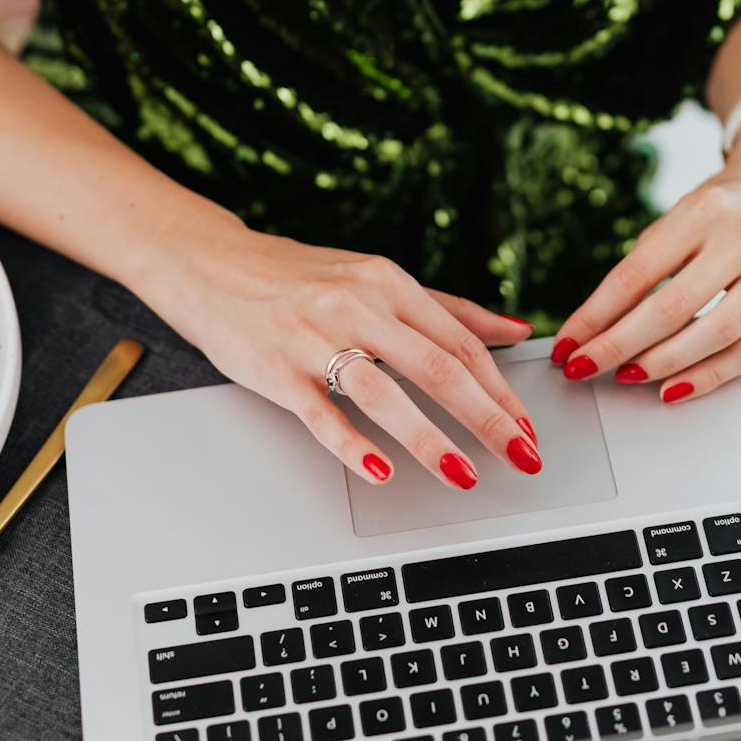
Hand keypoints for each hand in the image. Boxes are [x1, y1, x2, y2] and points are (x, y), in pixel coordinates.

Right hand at [131, 209, 541, 488]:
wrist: (211, 266)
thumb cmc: (300, 279)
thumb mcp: (378, 281)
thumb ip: (449, 309)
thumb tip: (517, 330)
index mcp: (390, 284)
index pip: (462, 344)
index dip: (502, 390)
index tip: (528, 428)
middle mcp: (359, 306)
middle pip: (438, 369)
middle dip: (488, 419)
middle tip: (522, 457)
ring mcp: (316, 338)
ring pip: (386, 393)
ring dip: (431, 439)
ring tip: (465, 474)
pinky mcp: (278, 370)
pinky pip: (322, 414)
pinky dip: (355, 446)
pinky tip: (383, 473)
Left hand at [551, 108, 740, 401]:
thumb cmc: (727, 206)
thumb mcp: (684, 215)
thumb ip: (649, 263)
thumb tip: (600, 326)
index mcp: (703, 210)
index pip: (636, 273)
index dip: (595, 315)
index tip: (567, 344)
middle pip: (671, 307)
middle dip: (618, 346)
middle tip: (584, 367)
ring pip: (715, 334)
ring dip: (663, 364)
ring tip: (627, 377)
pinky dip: (709, 376)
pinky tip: (674, 387)